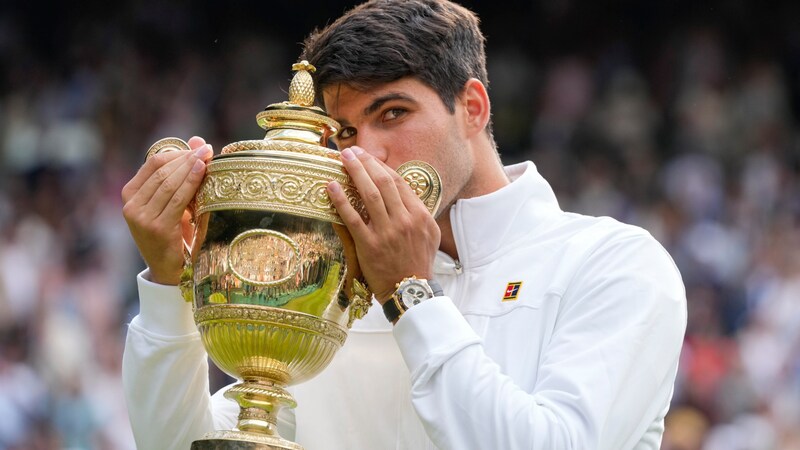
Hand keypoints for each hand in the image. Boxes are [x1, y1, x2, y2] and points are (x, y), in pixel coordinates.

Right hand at [121, 136, 212, 284]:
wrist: (170, 270)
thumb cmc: (174, 233)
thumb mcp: (174, 201)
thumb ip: (181, 172)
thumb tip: (197, 140)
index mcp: (130, 194)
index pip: (153, 163)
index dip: (177, 152)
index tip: (199, 147)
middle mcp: (131, 205)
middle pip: (162, 171)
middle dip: (187, 158)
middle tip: (207, 150)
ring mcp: (141, 218)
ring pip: (169, 183)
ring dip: (191, 168)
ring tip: (208, 157)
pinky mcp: (156, 228)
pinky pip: (177, 199)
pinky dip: (191, 183)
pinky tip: (203, 172)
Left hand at [327, 146, 440, 302]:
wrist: (410, 290)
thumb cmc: (418, 263)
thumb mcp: (429, 235)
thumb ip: (418, 213)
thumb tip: (403, 193)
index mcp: (419, 215)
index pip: (398, 182)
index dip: (381, 166)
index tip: (368, 157)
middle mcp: (404, 220)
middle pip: (383, 182)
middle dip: (366, 163)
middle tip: (352, 152)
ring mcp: (386, 232)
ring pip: (369, 195)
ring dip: (354, 173)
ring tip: (343, 160)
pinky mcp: (369, 245)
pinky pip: (352, 218)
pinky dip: (341, 200)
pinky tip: (331, 187)